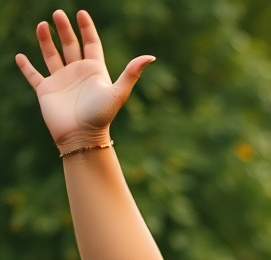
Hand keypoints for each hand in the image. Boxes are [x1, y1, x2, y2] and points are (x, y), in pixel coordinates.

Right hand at [15, 9, 152, 149]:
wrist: (82, 136)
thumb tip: (151, 57)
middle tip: (58, 13)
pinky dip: (26, 67)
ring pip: (52, 55)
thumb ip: (132, 73)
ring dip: (46, 40)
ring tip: (43, 24)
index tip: (82, 13)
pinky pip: (34, 75)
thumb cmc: (101, 115)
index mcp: (94, 71)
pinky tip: (20, 56)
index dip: (87, 28)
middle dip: (64, 29)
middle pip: (70, 45)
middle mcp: (77, 73)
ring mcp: (61, 81)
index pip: (91, 44)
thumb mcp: (118, 92)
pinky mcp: (46, 90)